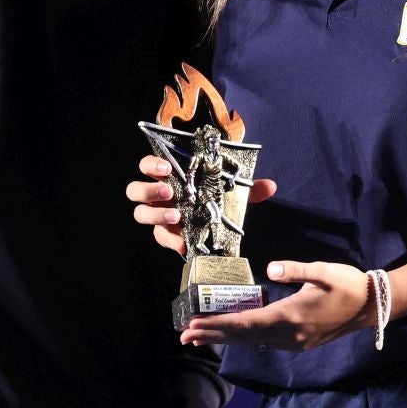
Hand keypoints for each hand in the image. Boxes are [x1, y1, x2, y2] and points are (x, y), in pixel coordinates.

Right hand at [127, 154, 275, 255]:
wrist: (216, 226)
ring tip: (177, 216)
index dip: (151, 165)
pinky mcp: (164, 234)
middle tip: (169, 192)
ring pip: (140, 214)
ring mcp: (158, 215)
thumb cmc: (216, 199)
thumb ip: (249, 188)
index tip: (166, 168)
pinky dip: (171, 240)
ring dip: (156, 215)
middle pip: (135, 190)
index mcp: (168, 176)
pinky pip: (160, 237)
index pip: (147, 165)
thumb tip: (270, 186)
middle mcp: (157, 194)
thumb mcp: (232, 191)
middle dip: (149, 190)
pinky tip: (185, 242)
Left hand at [180, 260, 375, 351]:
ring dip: (224, 339)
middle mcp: (289, 335)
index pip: (245, 323)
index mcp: (291, 316)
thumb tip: (270, 269)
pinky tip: (231, 335)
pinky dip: (242, 339)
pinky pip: (263, 342)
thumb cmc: (348, 284)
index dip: (218, 325)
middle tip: (184, 336)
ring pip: (252, 342)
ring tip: (199, 338)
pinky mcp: (298, 342)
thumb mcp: (323, 271)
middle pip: (243, 337)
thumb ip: (296, 270)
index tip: (194, 327)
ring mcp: (294, 342)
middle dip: (212, 336)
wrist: (371, 307)